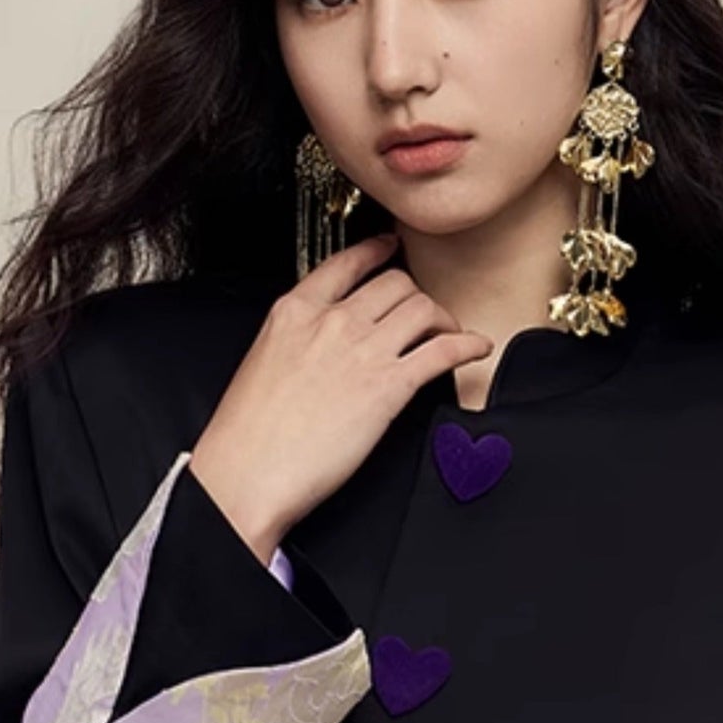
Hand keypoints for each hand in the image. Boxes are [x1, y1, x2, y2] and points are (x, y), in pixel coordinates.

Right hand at [188, 232, 491, 559]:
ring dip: (443, 318)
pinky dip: (467, 345)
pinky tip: (475, 348)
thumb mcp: (262, 363)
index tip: (390, 247)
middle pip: (394, 283)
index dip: (377, 250)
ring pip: (422, 308)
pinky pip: (443, 351)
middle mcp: (332, 322)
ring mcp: (363, 351)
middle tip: (423, 311)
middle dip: (415, 294)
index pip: (346, 262)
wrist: (247, 475)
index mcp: (295, 312)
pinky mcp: (389, 386)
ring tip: (448, 333)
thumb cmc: (247, 436)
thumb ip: (297, 342)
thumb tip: (319, 347)